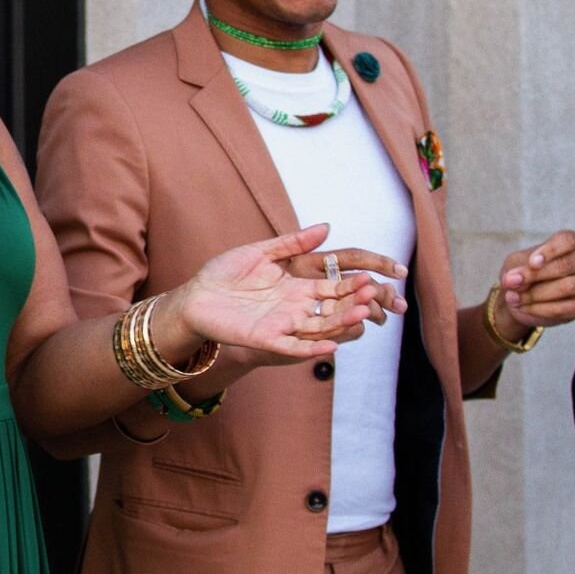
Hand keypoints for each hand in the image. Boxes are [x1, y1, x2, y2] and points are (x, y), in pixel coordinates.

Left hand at [173, 224, 399, 361]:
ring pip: (320, 327)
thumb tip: (326, 226)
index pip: (334, 285)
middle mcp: (295, 307)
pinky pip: (294, 346)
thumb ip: (292, 243)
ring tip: (363, 314)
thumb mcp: (260, 252)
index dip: (356, 282)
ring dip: (341, 323)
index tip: (380, 275)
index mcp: (297, 286)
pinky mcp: (265, 338)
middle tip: (377, 293)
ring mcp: (282, 324)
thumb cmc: (224, 273)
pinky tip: (331, 346)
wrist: (194, 297)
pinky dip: (312, 348)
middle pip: (333, 307)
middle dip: (354, 301)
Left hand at [494, 229, 574, 334]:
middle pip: (565, 265)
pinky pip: (564, 308)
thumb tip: (515, 281)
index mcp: (570, 243)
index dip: (550, 250)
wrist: (520, 299)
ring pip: (567, 287)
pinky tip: (523, 308)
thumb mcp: (514, 265)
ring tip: (513, 298)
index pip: (568, 240)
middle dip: (535, 275)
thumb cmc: (521, 273)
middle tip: (511, 282)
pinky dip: (539, 309)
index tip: (532, 263)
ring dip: (535, 294)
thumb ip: (516, 269)